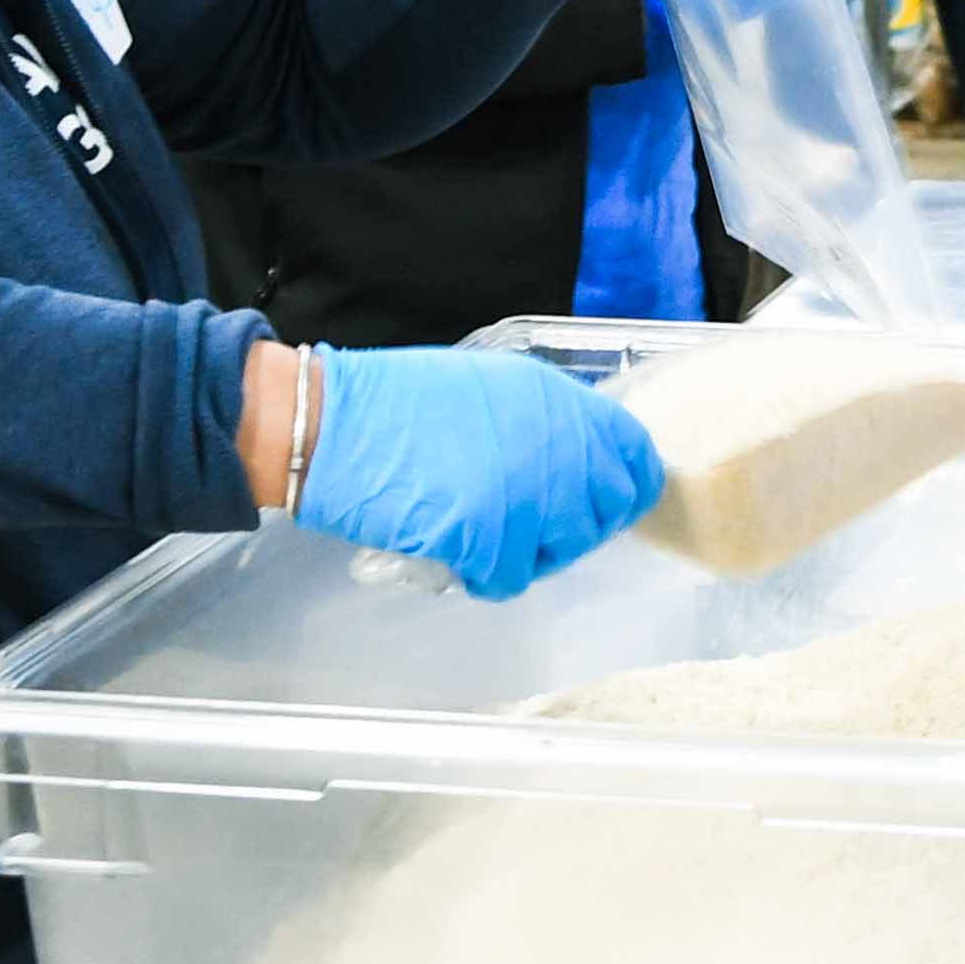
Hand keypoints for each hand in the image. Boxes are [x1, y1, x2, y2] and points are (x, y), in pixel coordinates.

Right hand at [297, 343, 663, 598]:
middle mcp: (555, 445)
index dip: (626, 486)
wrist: (330, 425)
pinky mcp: (488, 537)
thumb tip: (575, 460)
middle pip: (605, 511)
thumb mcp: (490, 385)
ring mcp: (526, 493)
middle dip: (576, 527)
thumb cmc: (396, 404)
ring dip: (529, 553)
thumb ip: (543, 420)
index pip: (634, 454)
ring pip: (562, 550)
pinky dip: (484, 576)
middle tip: (532, 528)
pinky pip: (509, 578)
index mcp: (557, 401)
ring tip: (484, 537)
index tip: (606, 503)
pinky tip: (457, 555)